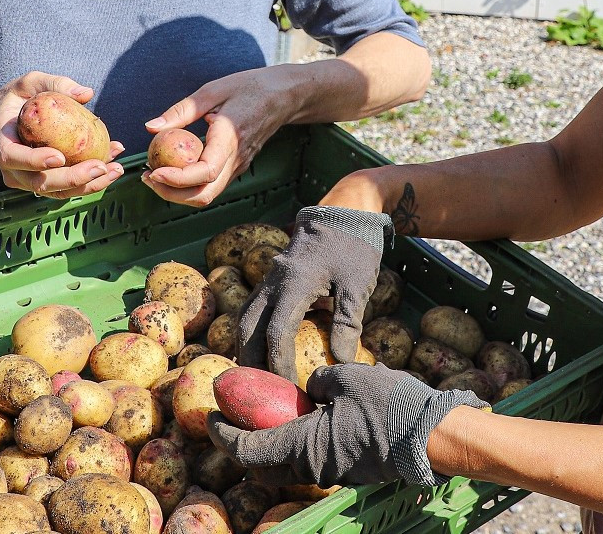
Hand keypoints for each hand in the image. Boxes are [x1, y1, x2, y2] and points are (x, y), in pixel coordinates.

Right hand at [0, 72, 123, 198]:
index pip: (13, 157)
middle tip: (100, 167)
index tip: (59, 157)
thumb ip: (55, 83)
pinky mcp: (42, 183)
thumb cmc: (17, 98)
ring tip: (115, 169)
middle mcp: (12, 167)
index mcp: (3, 141)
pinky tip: (112, 165)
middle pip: (39, 182)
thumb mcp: (30, 82)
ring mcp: (26, 179)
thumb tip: (86, 94)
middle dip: (72, 178)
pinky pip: (66, 188)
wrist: (2, 119)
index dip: (34, 161)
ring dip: (88, 185)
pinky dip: (91, 181)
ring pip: (56, 192)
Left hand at [140, 66, 303, 206]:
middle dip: (171, 194)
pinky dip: (190, 185)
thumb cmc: (250, 88)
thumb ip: (181, 111)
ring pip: (208, 194)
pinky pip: (212, 185)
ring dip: (179, 193)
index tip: (153, 171)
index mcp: (230, 139)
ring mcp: (239, 166)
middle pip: (204, 194)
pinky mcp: (237, 166)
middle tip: (147, 178)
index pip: (204, 172)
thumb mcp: (213, 90)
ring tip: (155, 175)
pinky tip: (174, 169)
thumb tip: (151, 127)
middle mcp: (236, 159)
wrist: (283, 96)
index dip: (176, 179)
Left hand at [209, 362, 481, 486]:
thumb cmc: (389, 405)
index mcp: (302, 446)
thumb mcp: (347, 378)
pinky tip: (307, 414)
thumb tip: (310, 384)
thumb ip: (319, 380)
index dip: (223, 435)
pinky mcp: (349, 469)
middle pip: (262, 465)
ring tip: (271, 410)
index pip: (247, 450)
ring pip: (287, 463)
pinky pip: (311, 457)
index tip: (210, 417)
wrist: (432, 436)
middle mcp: (312, 467)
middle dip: (243, 443)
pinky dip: (298, 439)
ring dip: (273, 440)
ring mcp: (332, 472)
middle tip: (236, 416)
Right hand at [237, 206, 388, 382]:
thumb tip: (341, 363)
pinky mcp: (274, 279)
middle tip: (262, 391)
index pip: (277, 332)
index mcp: (294, 282)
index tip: (290, 387)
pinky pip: (255, 309)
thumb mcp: (357, 286)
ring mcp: (270, 278)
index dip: (280, 364)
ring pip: (246, 318)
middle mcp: (274, 280)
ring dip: (246, 348)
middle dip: (251, 362)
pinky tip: (262, 351)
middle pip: (248, 328)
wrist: (346, 210)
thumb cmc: (355, 246)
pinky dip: (254, 333)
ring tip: (256, 377)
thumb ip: (347, 325)